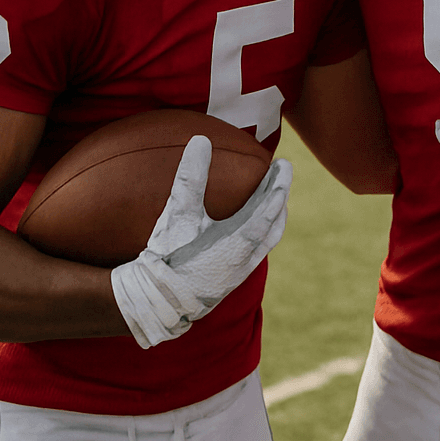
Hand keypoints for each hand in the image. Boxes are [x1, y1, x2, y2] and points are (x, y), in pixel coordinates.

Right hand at [110, 137, 291, 348]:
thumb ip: (190, 177)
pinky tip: (254, 227)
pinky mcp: (231, 279)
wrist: (156, 300)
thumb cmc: (167, 257)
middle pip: (273, 222)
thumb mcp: (178, 215)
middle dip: (279, 195)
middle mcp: (246, 258)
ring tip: (275, 197)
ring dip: (274, 215)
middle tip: (281, 173)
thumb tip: (200, 140)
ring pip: (268, 239)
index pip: (269, 208)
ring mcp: (240, 271)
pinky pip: (258, 251)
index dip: (278, 184)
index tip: (283, 164)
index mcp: (238, 242)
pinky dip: (263, 233)